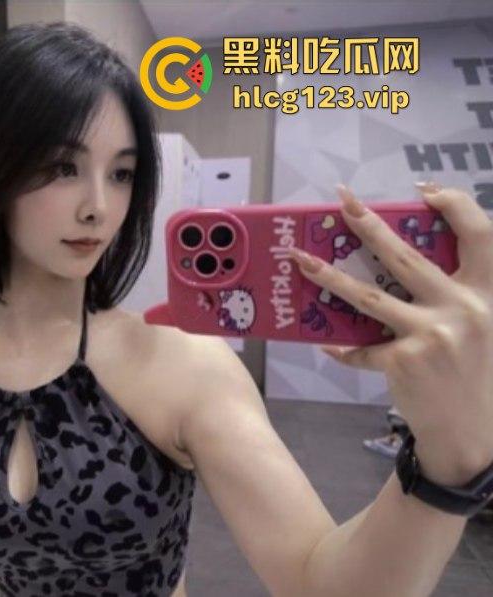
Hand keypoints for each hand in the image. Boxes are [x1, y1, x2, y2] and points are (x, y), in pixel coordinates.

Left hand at [288, 182, 492, 485]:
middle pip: (405, 255)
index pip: (480, 233)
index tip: (424, 192)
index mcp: (489, 294)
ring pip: (367, 295)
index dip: (454, 204)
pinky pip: (361, 348)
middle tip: (342, 200)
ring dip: (328, 276)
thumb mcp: (484, 327)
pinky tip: (329, 345)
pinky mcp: (404, 361)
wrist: (474, 437)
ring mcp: (432, 334)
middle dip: (368, 224)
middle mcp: (464, 308)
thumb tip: (404, 263)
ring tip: (300, 260)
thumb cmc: (478, 376)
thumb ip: (458, 294)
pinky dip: (343, 348)